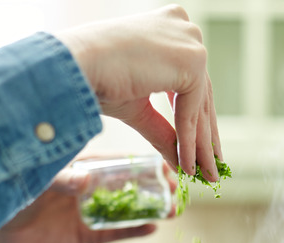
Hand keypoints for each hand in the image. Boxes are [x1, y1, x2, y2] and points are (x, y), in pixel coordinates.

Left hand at [0, 165, 176, 242]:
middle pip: (133, 184)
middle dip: (157, 185)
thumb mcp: (37, 180)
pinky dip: (134, 231)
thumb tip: (85, 181)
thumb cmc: (14, 194)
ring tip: (174, 210)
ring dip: (153, 209)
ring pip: (130, 208)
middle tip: (177, 187)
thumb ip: (60, 179)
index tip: (163, 161)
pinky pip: (117, 232)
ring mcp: (94, 211)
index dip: (142, 162)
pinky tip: (153, 228)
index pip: (119, 161)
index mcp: (84, 168)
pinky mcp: (90, 234)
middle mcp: (94, 188)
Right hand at [56, 5, 221, 181]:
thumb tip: (182, 161)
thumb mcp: (137, 106)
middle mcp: (184, 27)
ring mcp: (190, 41)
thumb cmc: (93, 79)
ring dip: (201, 145)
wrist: (73, 66)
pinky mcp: (192, 60)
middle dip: (204, 136)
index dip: (196, 119)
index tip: (202, 149)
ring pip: (200, 105)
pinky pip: (193, 110)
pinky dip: (189, 140)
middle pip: (201, 93)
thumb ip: (165, 129)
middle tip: (210, 168)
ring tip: (204, 175)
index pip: (191, 81)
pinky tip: (189, 165)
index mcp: (171, 26)